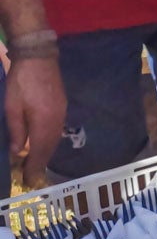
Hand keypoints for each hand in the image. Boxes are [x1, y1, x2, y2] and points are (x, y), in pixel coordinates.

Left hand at [5, 56, 65, 187]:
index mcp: (44, 121)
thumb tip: (19, 152)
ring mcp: (62, 113)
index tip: (29, 180)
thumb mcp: (12, 107)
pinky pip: (56, 131)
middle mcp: (57, 121)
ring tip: (35, 164)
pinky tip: (42, 145)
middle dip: (40, 163)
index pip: (40, 150)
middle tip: (31, 177)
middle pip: (50, 147)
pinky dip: (49, 142)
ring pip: (54, 140)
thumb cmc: (21, 82)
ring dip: (46, 153)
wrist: (39, 58)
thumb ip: (17, 130)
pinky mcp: (62, 107)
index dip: (34, 167)